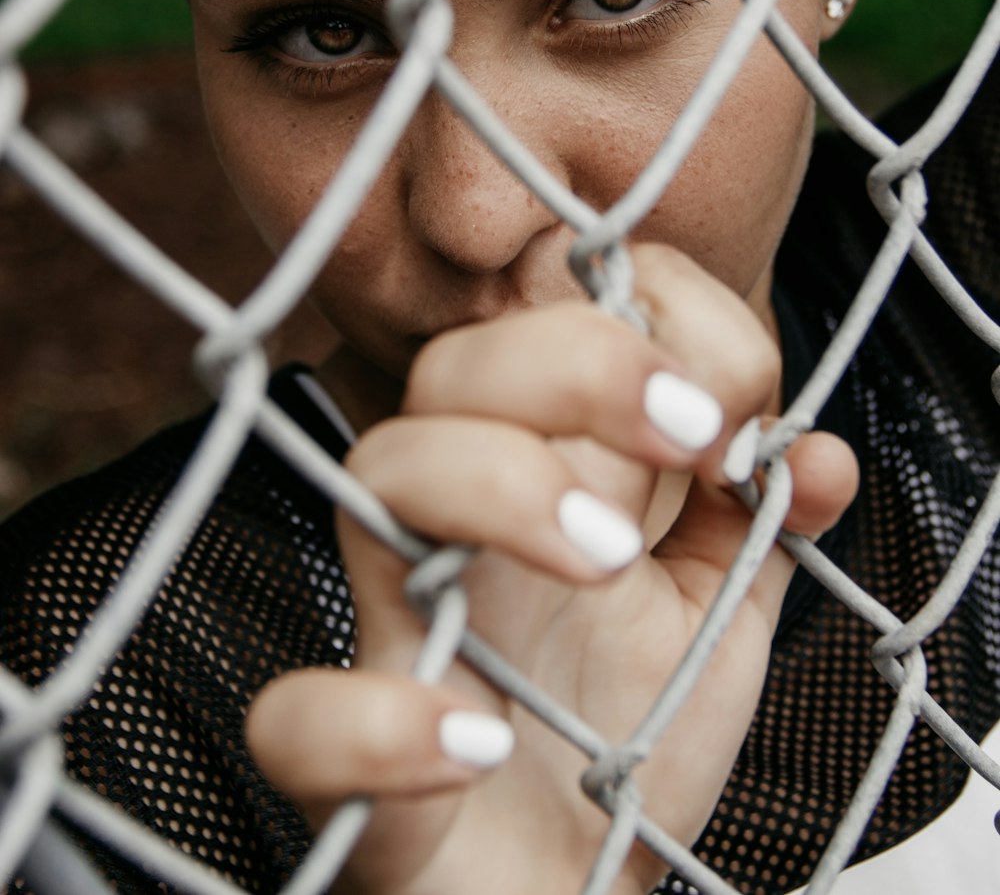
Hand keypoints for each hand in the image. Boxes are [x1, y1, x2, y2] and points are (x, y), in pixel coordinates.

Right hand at [245, 245, 857, 893]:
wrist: (562, 890)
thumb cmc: (628, 735)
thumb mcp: (715, 610)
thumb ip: (759, 522)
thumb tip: (823, 456)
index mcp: (543, 465)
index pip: (547, 312)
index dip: (642, 311)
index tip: (726, 400)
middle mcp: (461, 523)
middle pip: (455, 366)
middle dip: (576, 361)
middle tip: (688, 431)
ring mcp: (403, 626)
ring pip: (379, 474)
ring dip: (498, 488)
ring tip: (607, 560)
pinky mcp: (351, 759)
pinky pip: (302, 713)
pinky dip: (382, 721)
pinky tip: (476, 744)